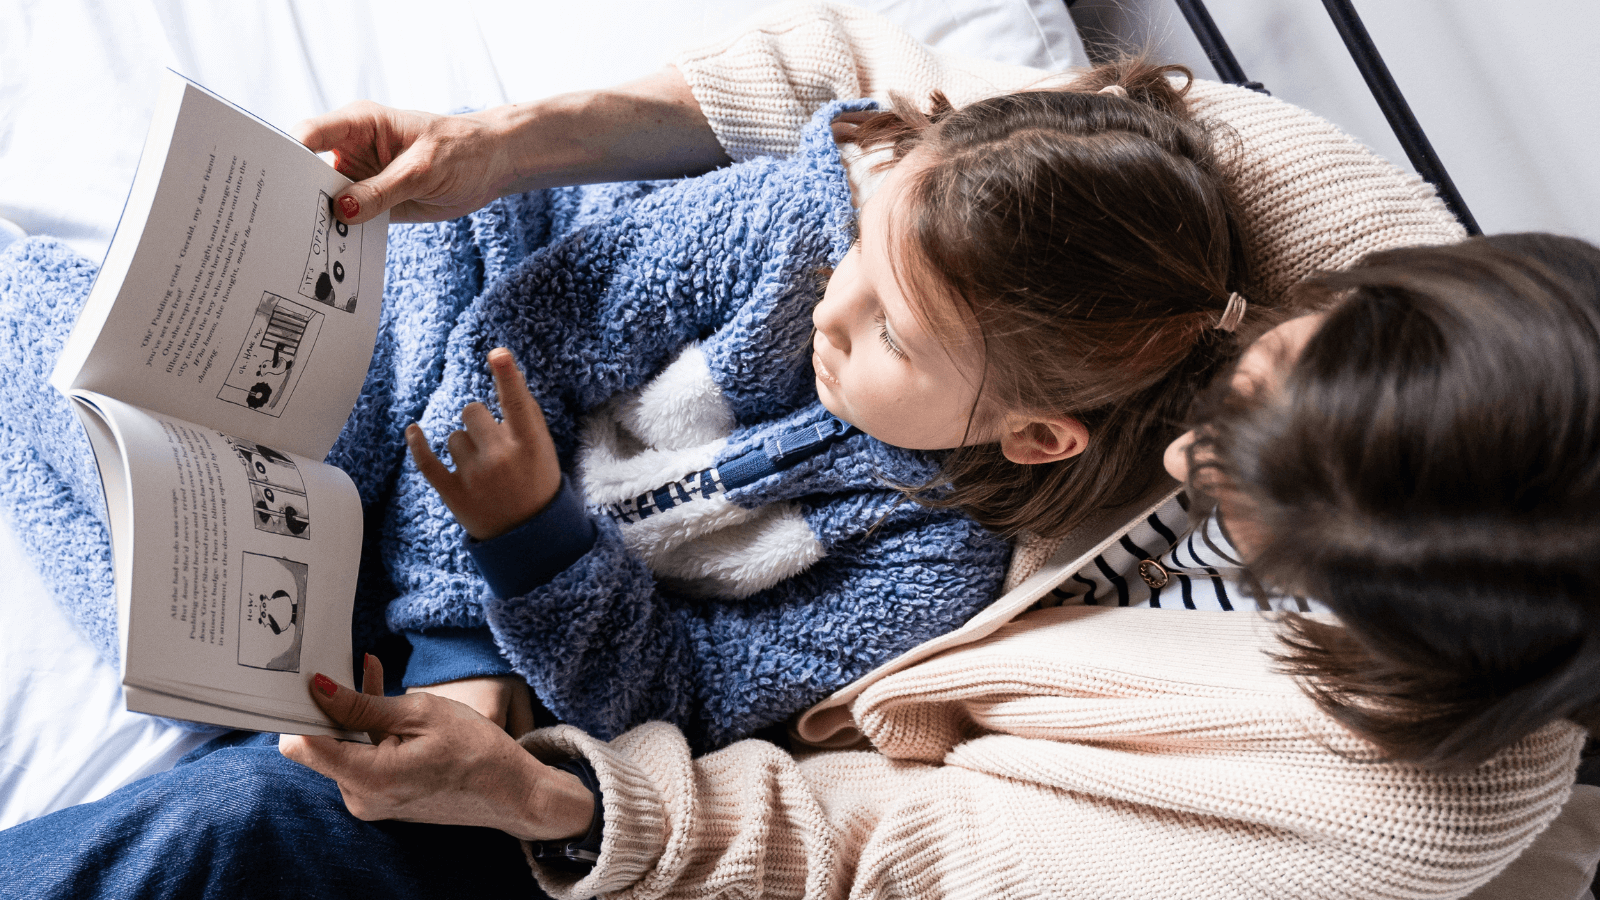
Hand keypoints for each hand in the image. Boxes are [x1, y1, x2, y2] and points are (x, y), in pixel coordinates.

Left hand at [279, 656, 593, 840]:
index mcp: (369, 779)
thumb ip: (363, 704)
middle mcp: (360, 797)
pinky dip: (367, 731)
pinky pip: (359, 758)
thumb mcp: (421, 713)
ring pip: (341, 748)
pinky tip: (384, 702)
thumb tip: (318, 688)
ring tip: (373, 672)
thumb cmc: (475, 750)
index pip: (302, 746)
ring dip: (354, 713)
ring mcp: (369, 801)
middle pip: (320, 746)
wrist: (509, 791)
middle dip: (332, 705)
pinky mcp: (379, 797)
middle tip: (349, 665)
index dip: (300, 710)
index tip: (310, 678)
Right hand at [294, 102, 520, 224]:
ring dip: (316, 219)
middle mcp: (351, 149)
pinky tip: (329, 257)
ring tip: (298, 246)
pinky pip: (348, 220)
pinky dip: (340, 235)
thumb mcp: (423, 169)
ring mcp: (359, 177)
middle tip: (278, 223)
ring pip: (324, 199)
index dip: (287, 153)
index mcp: (358, 123)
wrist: (490, 166)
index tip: (272, 180)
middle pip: (307, 169)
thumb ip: (382, 190)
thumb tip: (341, 210)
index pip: (310, 133)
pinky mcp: (372, 203)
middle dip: (295, 193)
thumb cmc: (461, 150)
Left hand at [406, 347, 561, 540]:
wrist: (528, 536)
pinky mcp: (453, 493)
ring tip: (483, 470)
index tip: (498, 353)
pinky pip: (427, 461)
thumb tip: (509, 375)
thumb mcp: (544, 449)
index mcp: (529, 445)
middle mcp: (501, 458)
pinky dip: (418, 445)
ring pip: (453, 436)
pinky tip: (413, 431)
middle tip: (494, 444)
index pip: (518, 404)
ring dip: (465, 446)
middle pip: (472, 411)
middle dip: (479, 422)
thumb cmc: (537, 483)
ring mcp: (475, 477)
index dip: (508, 376)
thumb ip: (527, 415)